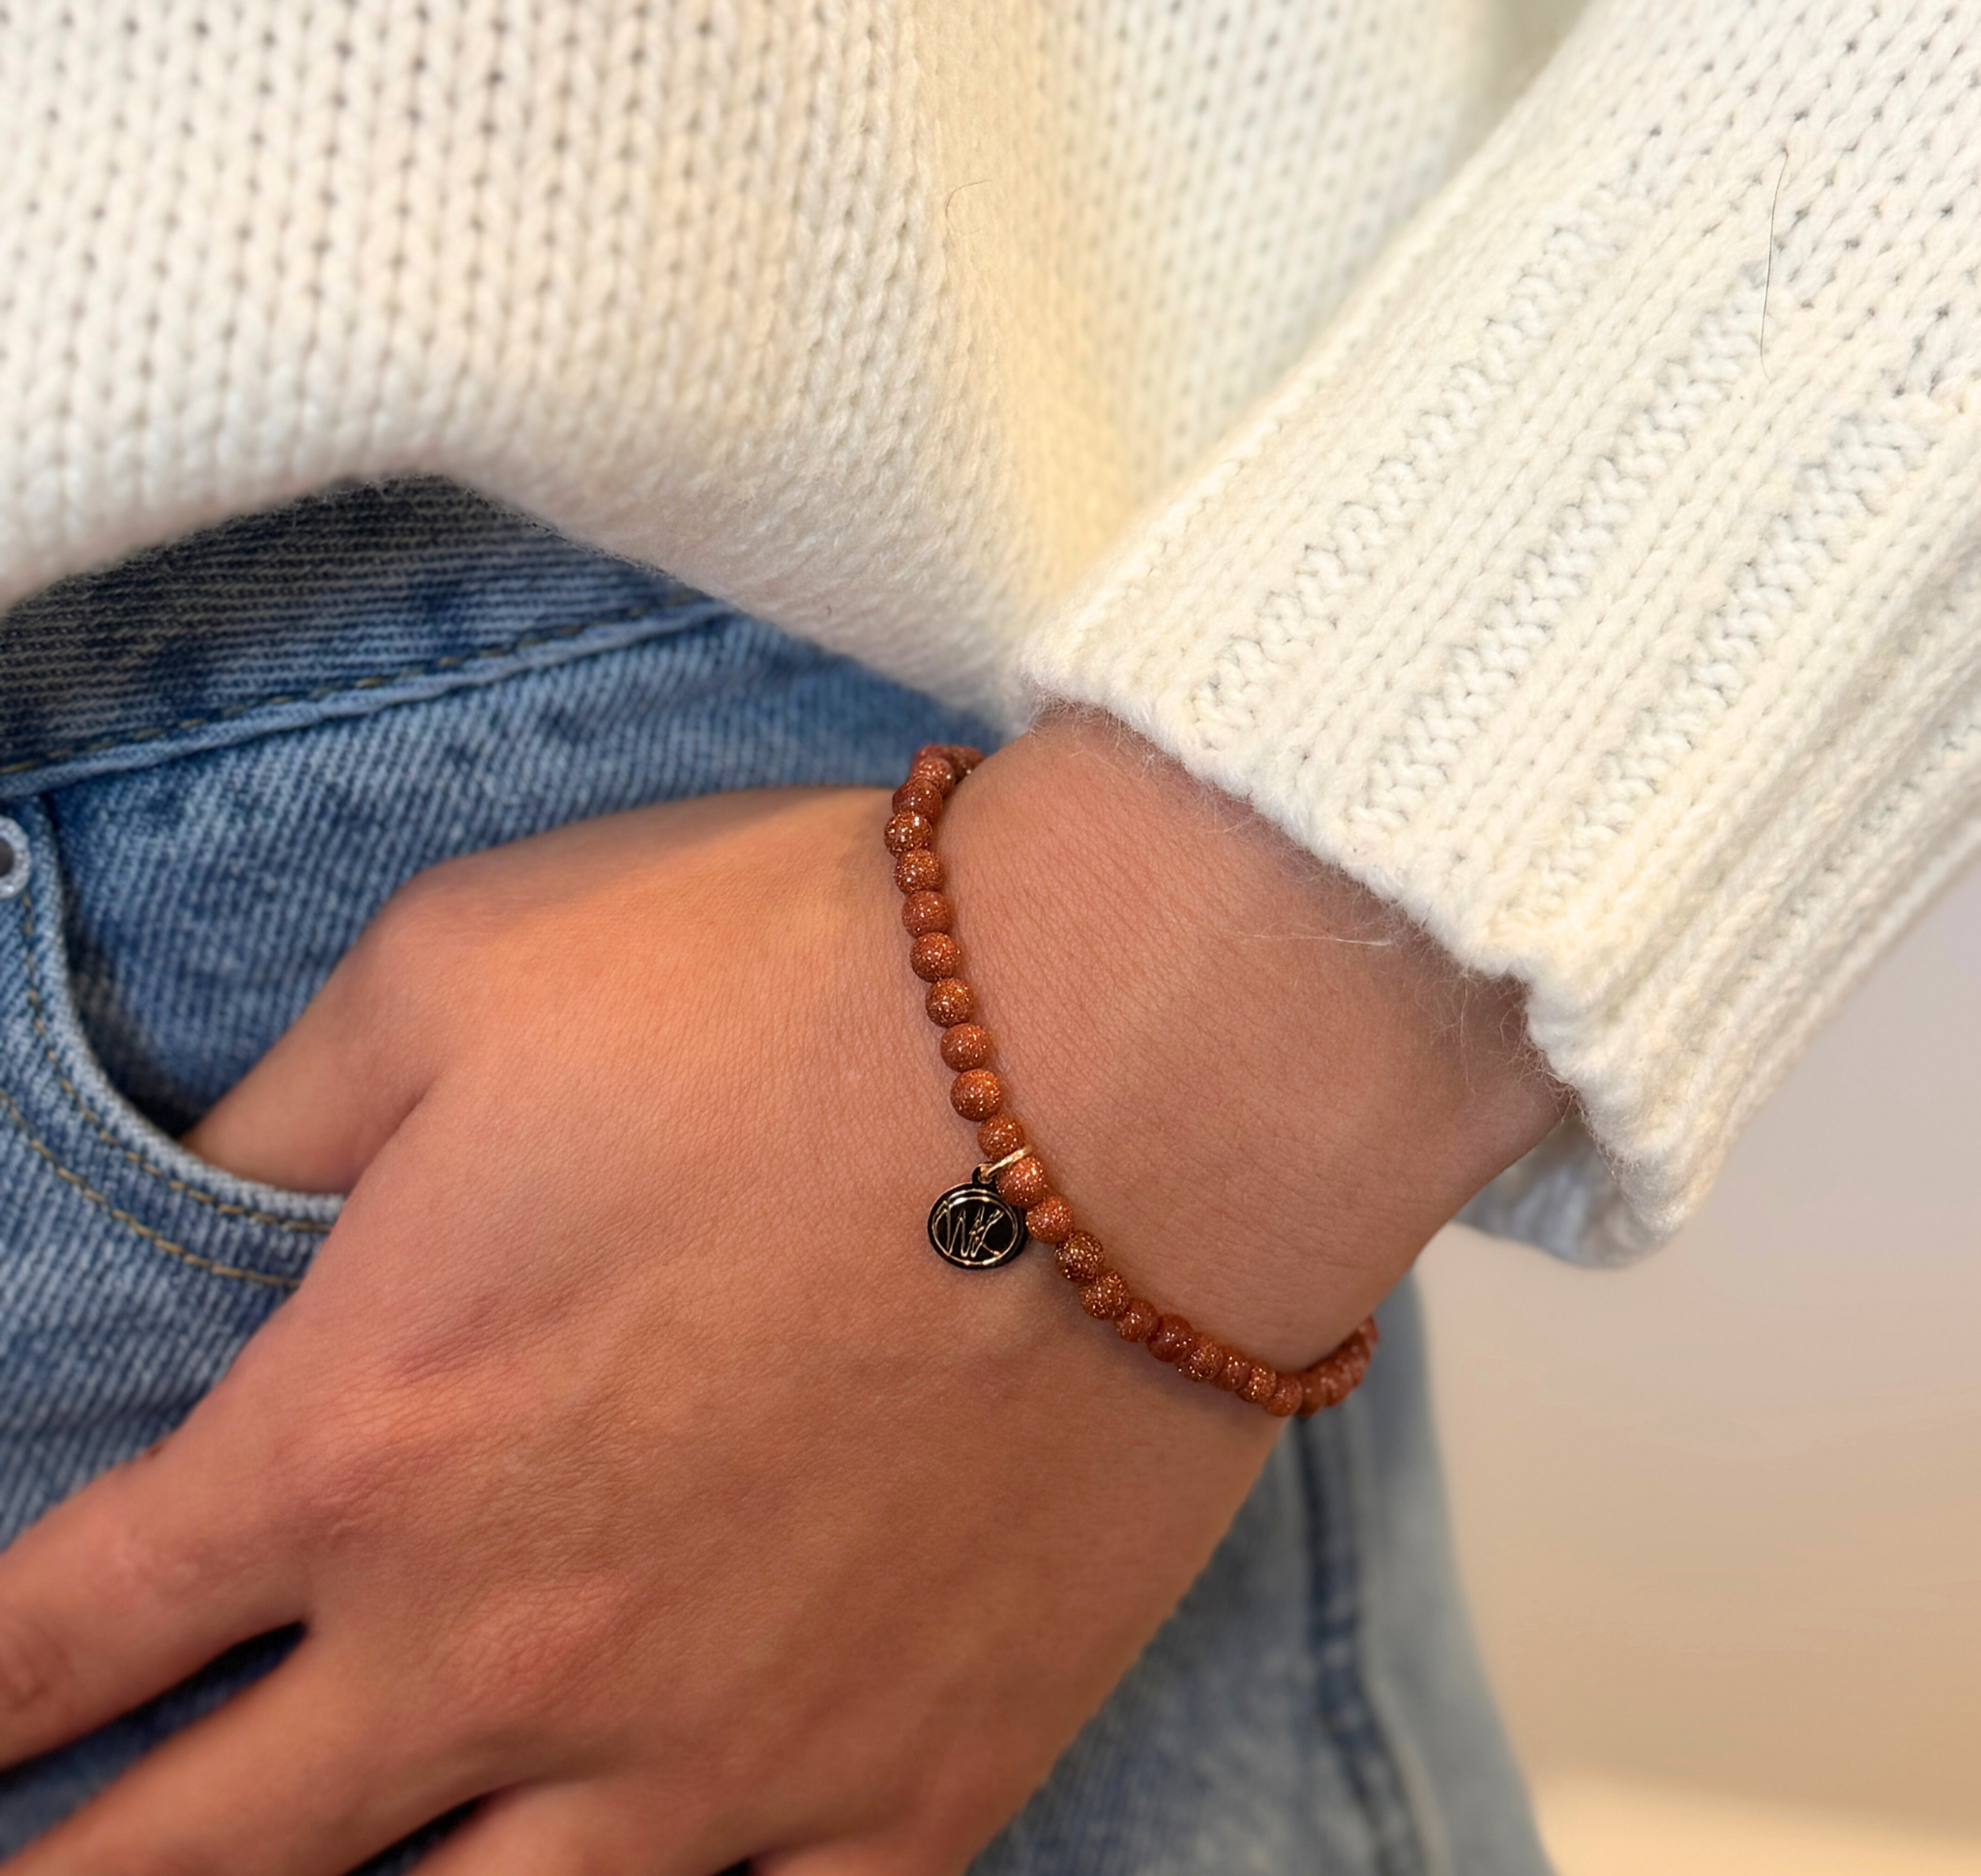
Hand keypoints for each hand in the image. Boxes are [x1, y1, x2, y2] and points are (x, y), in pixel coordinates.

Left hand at [0, 715, 1558, 1872]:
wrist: (1143, 1058)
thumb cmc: (804, 981)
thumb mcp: (471, 964)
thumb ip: (288, 1115)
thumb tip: (201, 1200)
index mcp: (365, 1438)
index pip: (51, 1639)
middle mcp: (510, 1644)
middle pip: (193, 1863)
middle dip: (83, 1870)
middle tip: (59, 1860)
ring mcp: (720, 1753)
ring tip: (321, 1873)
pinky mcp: (917, 1778)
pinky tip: (629, 1871)